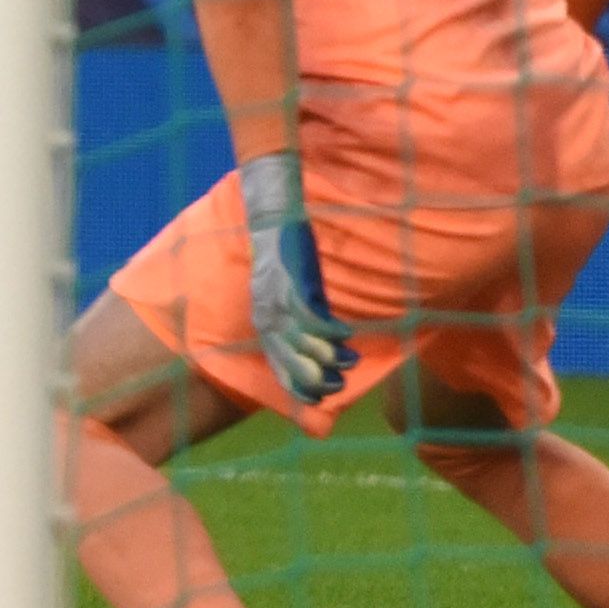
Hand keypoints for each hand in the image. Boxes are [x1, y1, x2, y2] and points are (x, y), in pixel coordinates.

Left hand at [238, 151, 352, 419]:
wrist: (272, 205)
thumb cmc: (280, 247)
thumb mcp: (282, 283)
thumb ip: (294, 309)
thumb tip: (316, 336)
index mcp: (261, 312)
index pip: (273, 358)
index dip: (291, 383)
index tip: (312, 402)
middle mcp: (265, 308)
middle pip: (285, 357)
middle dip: (309, 379)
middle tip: (335, 391)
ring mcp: (279, 294)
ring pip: (301, 341)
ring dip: (325, 358)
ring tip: (347, 367)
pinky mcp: (294, 279)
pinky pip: (313, 314)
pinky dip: (330, 331)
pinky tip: (348, 338)